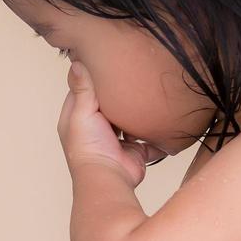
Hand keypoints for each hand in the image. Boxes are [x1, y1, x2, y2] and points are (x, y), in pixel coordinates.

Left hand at [58, 62, 165, 187]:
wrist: (109, 178)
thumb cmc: (89, 147)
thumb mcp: (82, 112)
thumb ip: (82, 89)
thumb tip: (75, 63)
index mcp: (78, 119)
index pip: (83, 93)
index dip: (92, 79)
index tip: (104, 63)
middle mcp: (96, 130)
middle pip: (109, 107)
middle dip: (119, 96)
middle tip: (133, 76)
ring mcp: (116, 141)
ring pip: (130, 122)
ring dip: (138, 115)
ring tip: (151, 96)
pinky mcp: (134, 152)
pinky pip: (148, 141)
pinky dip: (156, 136)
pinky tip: (165, 122)